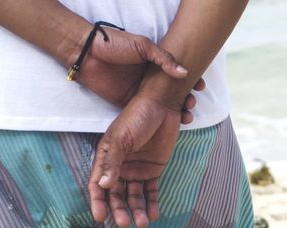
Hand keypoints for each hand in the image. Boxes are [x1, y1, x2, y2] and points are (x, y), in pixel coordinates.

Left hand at [74, 26, 205, 123]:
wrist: (86, 53)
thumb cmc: (113, 44)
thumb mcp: (143, 46)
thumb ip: (164, 59)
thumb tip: (184, 73)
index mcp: (154, 64)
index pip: (178, 74)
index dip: (191, 81)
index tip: (200, 87)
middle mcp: (149, 80)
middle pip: (174, 93)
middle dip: (187, 99)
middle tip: (192, 103)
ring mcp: (140, 93)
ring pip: (164, 106)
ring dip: (177, 111)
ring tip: (186, 115)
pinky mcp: (128, 104)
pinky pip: (148, 114)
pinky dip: (159, 120)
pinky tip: (172, 123)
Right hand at [88, 95, 183, 227]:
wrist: (162, 106)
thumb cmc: (137, 117)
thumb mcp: (122, 138)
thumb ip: (112, 162)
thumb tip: (104, 186)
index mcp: (106, 158)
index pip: (98, 184)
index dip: (98, 202)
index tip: (101, 218)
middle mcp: (119, 166)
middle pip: (116, 195)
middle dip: (119, 210)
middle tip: (124, 224)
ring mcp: (136, 169)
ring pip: (133, 196)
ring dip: (137, 210)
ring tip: (142, 224)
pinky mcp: (153, 169)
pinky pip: (150, 190)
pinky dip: (152, 203)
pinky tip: (154, 214)